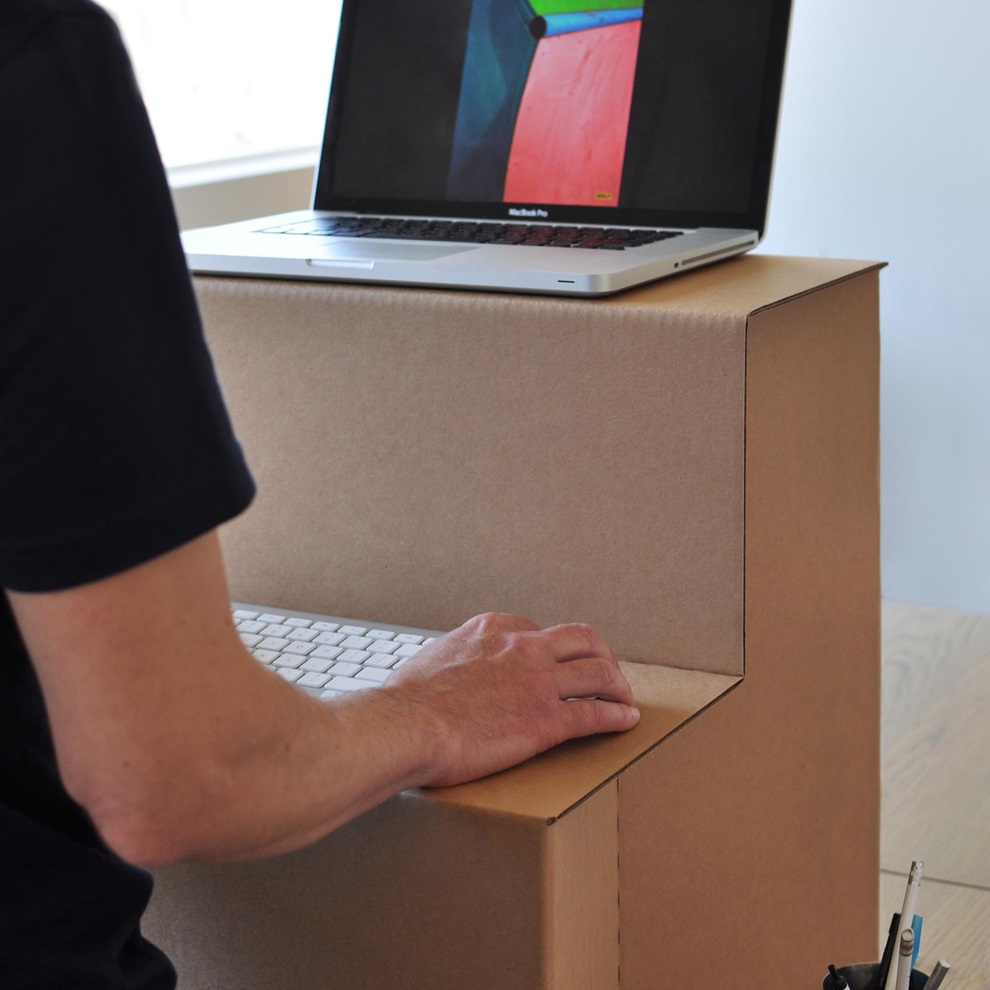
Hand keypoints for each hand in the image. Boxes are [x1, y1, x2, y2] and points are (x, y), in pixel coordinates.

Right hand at [383, 612, 639, 787]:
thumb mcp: (436, 657)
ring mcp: (539, 681)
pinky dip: (618, 716)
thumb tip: (452, 669)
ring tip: (624, 697)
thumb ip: (458, 657)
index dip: (555, 650)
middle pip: (583, 639)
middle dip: (601, 654)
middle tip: (606, 672)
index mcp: (494, 629)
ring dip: (618, 685)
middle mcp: (523, 647)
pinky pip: (596, 713)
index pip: (539, 630)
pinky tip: (627, 721)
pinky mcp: (547, 719)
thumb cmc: (408, 701)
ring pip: (600, 672)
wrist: (407, 725)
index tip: (558, 664)